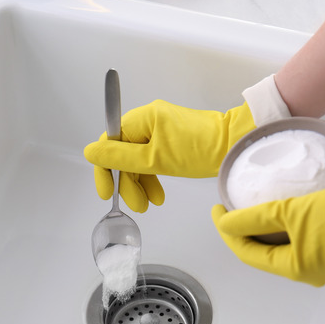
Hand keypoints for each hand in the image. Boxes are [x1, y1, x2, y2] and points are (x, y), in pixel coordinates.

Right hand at [84, 99, 254, 211]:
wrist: (234, 146)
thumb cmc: (200, 150)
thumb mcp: (155, 160)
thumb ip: (120, 157)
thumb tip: (90, 152)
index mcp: (141, 118)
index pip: (109, 143)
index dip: (105, 169)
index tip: (106, 192)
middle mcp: (148, 120)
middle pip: (123, 153)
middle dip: (127, 182)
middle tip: (136, 205)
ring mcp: (160, 129)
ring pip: (137, 159)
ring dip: (140, 183)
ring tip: (148, 204)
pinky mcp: (171, 139)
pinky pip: (151, 158)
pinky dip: (152, 176)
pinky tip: (157, 194)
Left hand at [211, 173, 324, 285]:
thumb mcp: (291, 212)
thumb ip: (254, 218)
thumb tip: (226, 222)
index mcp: (296, 268)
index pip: (248, 253)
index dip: (228, 231)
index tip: (217, 209)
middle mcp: (307, 269)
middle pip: (262, 251)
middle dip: (243, 230)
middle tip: (228, 207)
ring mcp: (322, 257)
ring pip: (280, 243)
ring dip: (262, 226)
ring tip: (248, 204)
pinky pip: (297, 236)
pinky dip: (283, 224)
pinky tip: (278, 205)